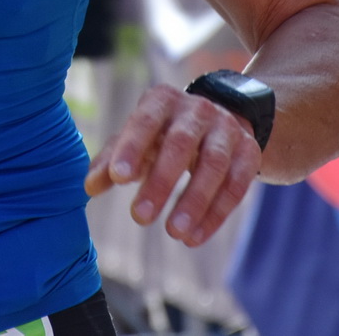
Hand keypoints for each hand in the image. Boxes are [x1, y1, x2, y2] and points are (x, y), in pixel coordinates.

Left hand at [84, 84, 261, 247]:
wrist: (220, 120)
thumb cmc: (164, 134)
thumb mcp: (137, 139)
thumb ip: (112, 161)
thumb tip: (89, 188)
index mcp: (163, 101)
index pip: (146, 120)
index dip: (132, 147)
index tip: (118, 178)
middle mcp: (198, 109)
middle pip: (181, 143)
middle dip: (161, 181)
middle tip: (139, 217)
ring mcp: (228, 128)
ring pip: (214, 164)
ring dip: (193, 201)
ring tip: (173, 233)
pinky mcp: (250, 151)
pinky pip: (238, 184)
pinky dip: (216, 214)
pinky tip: (194, 237)